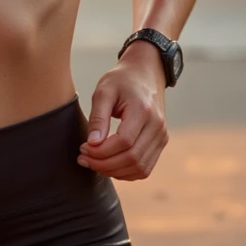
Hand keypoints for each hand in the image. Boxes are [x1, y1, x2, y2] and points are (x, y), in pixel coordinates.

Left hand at [77, 41, 168, 179]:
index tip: (83, 148)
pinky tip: (109, 164)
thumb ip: (98, 117)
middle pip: (132, 158)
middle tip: (84, 159)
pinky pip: (145, 167)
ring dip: (114, 171)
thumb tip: (92, 144)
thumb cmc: (122, 80)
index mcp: (143, 110)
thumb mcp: (104, 91)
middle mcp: (157, 126)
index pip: (124, 142)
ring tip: (94, 163)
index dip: (101, 151)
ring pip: (140, 168)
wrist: (146, 73)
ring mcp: (162, 136)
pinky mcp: (161, 142)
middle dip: (104, 164)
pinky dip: (126, 172)